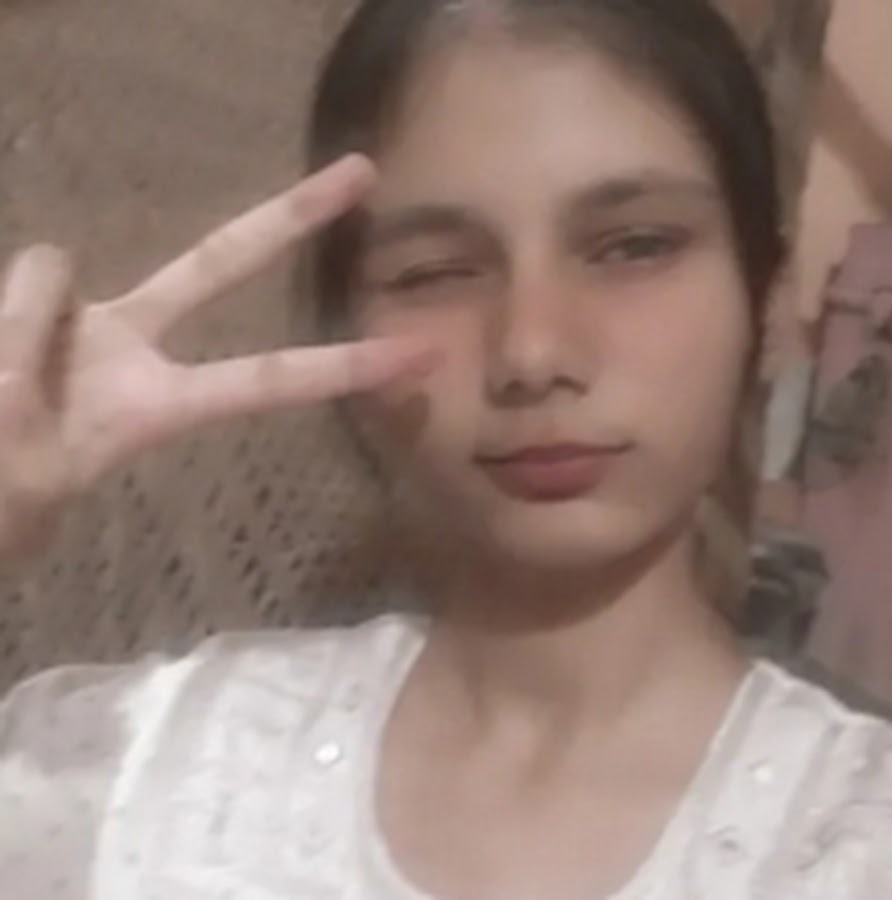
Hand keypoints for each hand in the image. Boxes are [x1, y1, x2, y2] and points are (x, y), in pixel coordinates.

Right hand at [0, 155, 431, 556]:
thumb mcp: (22, 460)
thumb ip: (29, 369)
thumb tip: (48, 273)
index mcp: (159, 408)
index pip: (267, 381)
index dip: (340, 367)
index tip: (418, 354)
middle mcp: (138, 349)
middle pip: (223, 264)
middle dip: (290, 218)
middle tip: (363, 170)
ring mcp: (89, 321)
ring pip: (49, 272)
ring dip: (11, 330)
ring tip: (1, 393)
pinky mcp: (33, 300)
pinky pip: (19, 282)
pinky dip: (4, 320)